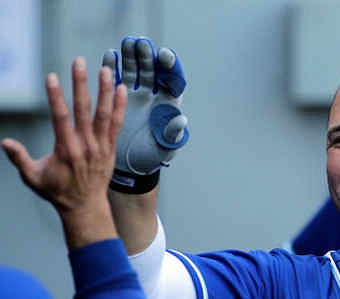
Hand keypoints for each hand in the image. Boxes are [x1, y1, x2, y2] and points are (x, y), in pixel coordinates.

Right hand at [2, 58, 126, 216]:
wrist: (85, 207)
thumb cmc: (57, 191)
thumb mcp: (33, 177)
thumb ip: (20, 159)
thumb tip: (5, 143)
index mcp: (66, 150)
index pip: (60, 118)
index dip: (56, 97)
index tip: (52, 77)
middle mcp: (86, 145)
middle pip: (84, 110)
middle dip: (81, 84)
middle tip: (80, 62)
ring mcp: (101, 146)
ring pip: (104, 114)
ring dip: (105, 91)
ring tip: (105, 69)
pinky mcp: (111, 148)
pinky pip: (117, 124)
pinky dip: (120, 107)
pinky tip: (122, 89)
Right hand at [104, 36, 188, 193]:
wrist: (133, 164)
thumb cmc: (154, 155)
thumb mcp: (166, 147)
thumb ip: (173, 133)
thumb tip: (181, 119)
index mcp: (168, 105)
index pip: (173, 80)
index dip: (170, 67)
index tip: (164, 57)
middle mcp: (153, 96)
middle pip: (152, 71)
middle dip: (147, 57)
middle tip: (140, 44)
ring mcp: (136, 96)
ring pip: (134, 71)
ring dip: (130, 57)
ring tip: (126, 44)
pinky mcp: (119, 99)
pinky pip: (116, 80)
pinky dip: (113, 68)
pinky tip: (109, 56)